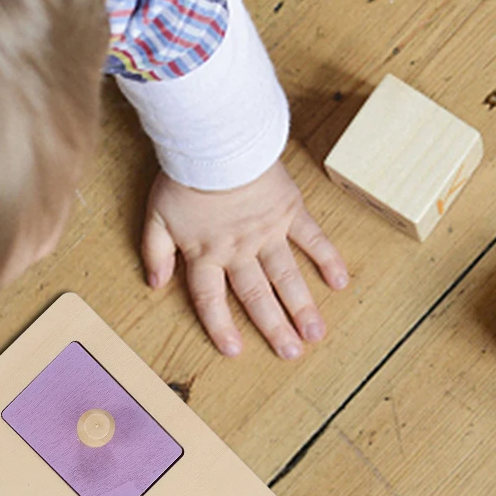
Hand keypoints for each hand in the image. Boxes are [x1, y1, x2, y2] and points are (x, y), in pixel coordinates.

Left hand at [142, 161, 349, 358]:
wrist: (216, 141)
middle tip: (292, 355)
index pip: (212, 299)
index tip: (235, 351)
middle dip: (274, 329)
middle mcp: (239, 250)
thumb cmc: (184, 175)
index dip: (221, 327)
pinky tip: (340, 281)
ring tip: (316, 333)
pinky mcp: (289, 211)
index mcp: (206, 253)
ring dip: (302, 307)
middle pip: (257, 296)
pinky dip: (327, 259)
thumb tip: (154, 285)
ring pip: (287, 277)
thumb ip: (155, 252)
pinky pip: (312, 239)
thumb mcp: (156, 215)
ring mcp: (268, 232)